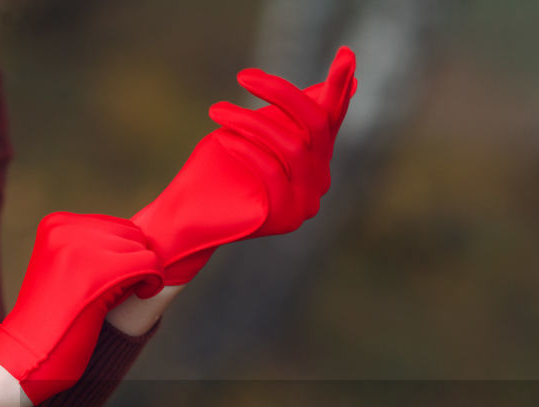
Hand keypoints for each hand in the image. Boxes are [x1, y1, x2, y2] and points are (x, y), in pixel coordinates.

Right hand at [0, 213, 162, 404]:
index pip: (116, 226)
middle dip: (134, 263)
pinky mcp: (98, 272)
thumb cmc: (50, 321)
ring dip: (142, 274)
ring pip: (142, 249)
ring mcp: (80, 248)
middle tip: (119, 292)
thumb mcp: (64, 270)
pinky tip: (140, 295)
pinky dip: (153, 281)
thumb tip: (143, 239)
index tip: (113, 282)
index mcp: (56, 224)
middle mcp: (66, 229)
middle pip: (131, 235)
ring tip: (119, 298)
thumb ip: (94, 249)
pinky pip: (149, 264)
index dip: (125, 256)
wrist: (25, 355)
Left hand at [131, 47, 357, 288]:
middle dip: (281, 93)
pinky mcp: (286, 217)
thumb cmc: (221, 171)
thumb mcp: (254, 137)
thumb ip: (282, 116)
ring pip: (292, 146)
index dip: (339, 88)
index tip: (346, 53)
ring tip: (216, 110)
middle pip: (315, 124)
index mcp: (315, 159)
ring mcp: (306, 202)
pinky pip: (272, 171)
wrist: (192, 221)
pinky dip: (247, 148)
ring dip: (250, 121)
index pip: (330, 118)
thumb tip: (321, 87)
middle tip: (243, 76)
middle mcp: (319, 180)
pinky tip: (223, 137)